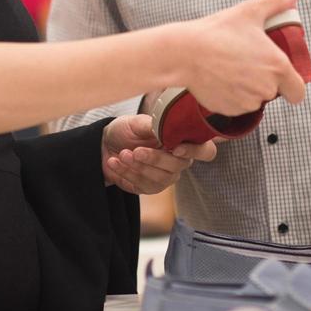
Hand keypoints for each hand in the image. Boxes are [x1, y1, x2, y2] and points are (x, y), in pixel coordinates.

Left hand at [101, 114, 216, 194]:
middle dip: (155, 159)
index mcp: (182, 141)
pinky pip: (142, 186)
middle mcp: (178, 161)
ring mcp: (165, 176)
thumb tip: (167, 127)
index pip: (205, 151)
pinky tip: (114, 162)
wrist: (104, 145)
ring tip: (121, 155)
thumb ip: (154, 125)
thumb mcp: (137, 122)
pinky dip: (126, 173)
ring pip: (160, 179)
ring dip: (138, 167)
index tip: (175, 148)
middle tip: (135, 151)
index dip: (195, 151)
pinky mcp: (149, 188)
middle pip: (178, 166)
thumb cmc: (126, 130)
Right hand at [181, 0, 306, 115]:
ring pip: (254, 99)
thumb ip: (276, 2)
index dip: (292, 85)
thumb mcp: (250, 11)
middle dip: (264, 79)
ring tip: (232, 66)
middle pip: (274, 92)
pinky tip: (222, 77)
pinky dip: (231, 95)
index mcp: (277, 66)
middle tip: (248, 60)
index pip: (298, 92)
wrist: (185, 52)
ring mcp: (246, 102)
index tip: (283, 77)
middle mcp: (265, 88)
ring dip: (248, 87)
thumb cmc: (216, 33)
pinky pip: (236, 105)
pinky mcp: (228, 109)